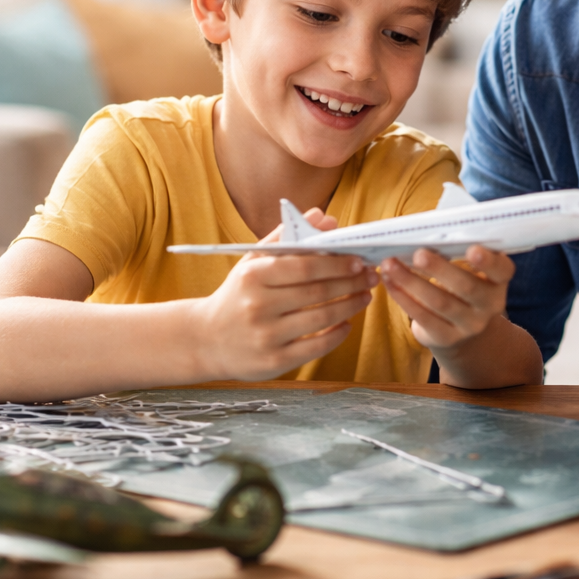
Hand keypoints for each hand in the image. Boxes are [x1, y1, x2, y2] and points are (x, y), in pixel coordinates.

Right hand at [193, 208, 375, 380]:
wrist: (206, 339)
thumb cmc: (239, 294)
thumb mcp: (254, 262)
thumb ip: (287, 237)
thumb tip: (323, 217)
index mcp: (252, 276)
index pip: (303, 267)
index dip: (336, 263)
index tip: (359, 259)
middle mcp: (257, 306)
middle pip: (317, 293)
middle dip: (351, 283)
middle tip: (371, 276)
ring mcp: (265, 336)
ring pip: (321, 320)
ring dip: (350, 306)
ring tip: (365, 297)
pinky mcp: (273, 362)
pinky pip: (316, 347)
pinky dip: (337, 334)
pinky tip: (347, 323)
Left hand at [377, 246, 515, 350]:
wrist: (467, 335)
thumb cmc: (463, 286)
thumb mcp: (472, 272)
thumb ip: (458, 254)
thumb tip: (424, 232)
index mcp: (498, 281)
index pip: (502, 270)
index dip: (488, 261)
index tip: (473, 249)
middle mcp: (489, 305)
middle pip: (466, 286)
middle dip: (440, 269)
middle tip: (418, 253)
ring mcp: (469, 325)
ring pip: (439, 302)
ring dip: (411, 281)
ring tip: (390, 264)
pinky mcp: (446, 337)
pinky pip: (423, 317)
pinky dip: (403, 297)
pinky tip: (389, 282)